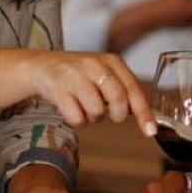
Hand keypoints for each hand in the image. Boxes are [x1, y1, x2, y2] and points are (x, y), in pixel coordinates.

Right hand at [24, 51, 156, 134]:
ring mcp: (75, 75)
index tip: (151, 132)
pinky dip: (77, 121)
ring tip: (84, 106)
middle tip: (109, 114)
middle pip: (118, 98)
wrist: (41, 66)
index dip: (144, 113)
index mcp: (111, 61)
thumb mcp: (103, 75)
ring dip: (93, 117)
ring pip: (97, 111)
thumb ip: (123, 91)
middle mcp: (94, 64)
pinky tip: (71, 109)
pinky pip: (77, 118)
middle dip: (117, 114)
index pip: (133, 89)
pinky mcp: (58, 88)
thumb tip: (147, 119)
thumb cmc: (78, 75)